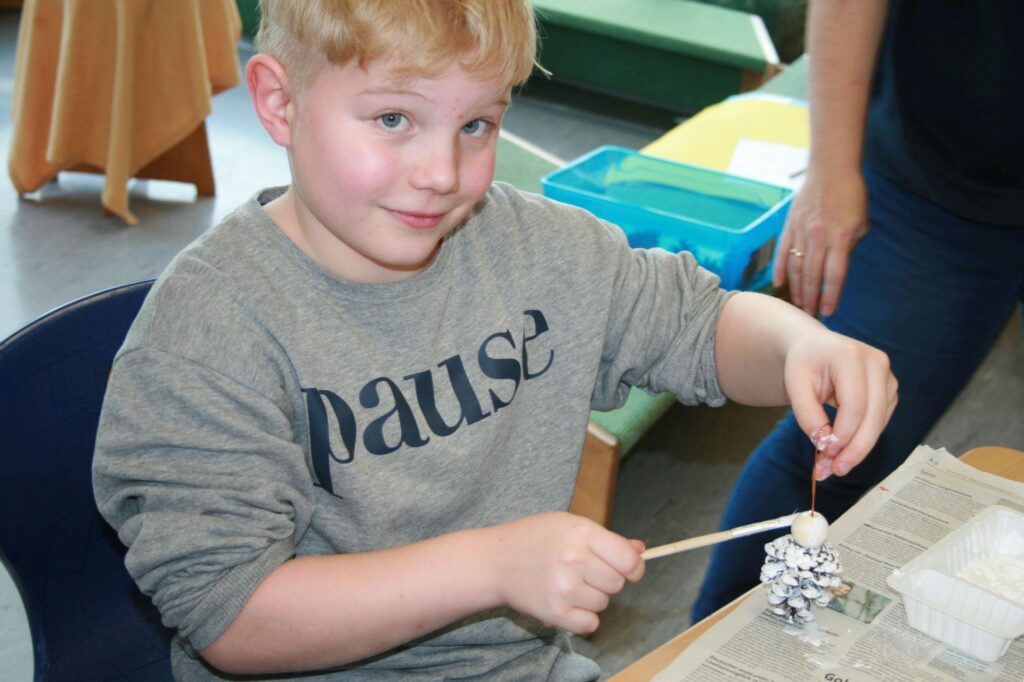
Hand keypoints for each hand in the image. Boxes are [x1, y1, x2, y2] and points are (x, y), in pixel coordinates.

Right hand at [485, 512, 644, 633]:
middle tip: (584, 571)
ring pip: (604, 603)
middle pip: (617, 583)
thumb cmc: (534, 539)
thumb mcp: (569, 525)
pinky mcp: (555, 612)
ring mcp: (564, 587)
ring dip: (593, 597)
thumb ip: (607, 539)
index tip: (629, 570)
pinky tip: (567, 602)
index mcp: (581, 532)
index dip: (634, 568)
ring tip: (569, 583)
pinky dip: (583, 617)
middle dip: (606, 579)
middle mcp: (574, 559)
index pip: (629, 560)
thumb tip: (640, 551)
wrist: (495, 562)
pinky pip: (590, 623)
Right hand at [773, 168, 868, 316]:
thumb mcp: (860, 224)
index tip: (828, 312)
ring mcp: (801, 232)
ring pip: (796, 266)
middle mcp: (819, 237)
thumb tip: (836, 269)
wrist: (831, 168)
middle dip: (810, 298)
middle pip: (812, 275)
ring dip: (796, 288)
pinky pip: (782, 251)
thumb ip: (848, 247)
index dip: (831, 296)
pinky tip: (780, 283)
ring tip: (797, 305)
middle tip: (809, 316)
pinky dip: (780, 268)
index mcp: (840, 238)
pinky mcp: (790, 225)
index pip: (835, 274)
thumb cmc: (851, 196)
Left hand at [783, 329, 896, 478]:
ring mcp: (888, 377)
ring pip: (879, 424)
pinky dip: (862, 439)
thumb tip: (823, 442)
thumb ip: (806, 413)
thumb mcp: (795, 385)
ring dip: (857, 449)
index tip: (825, 455)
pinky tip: (843, 450)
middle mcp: (877, 364)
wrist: (814, 347)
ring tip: (831, 465)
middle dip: (854, 450)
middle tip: (834, 471)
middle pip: (873, 418)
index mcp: (851, 357)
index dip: (843, 436)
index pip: (855, 407)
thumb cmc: (803, 363)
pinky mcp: (889, 390)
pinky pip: (879, 422)